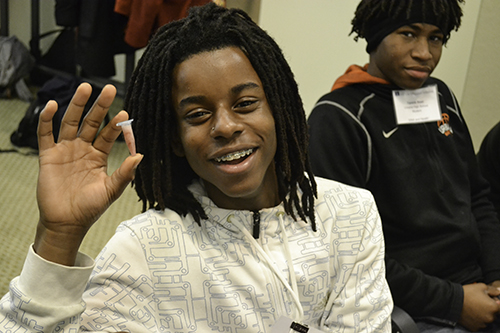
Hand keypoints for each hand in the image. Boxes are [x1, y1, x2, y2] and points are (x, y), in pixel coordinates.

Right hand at [34, 83, 142, 265]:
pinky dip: (46, 119)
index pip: (108, 134)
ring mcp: (65, 150)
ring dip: (76, 105)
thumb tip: (139, 156)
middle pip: (91, 122)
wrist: (67, 222)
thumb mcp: (111, 191)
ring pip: (70, 122)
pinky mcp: (48, 155)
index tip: (125, 113)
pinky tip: (51, 105)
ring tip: (85, 88)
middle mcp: (82, 149)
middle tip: (110, 89)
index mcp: (98, 156)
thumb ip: (124, 174)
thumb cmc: (90, 208)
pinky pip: (45, 134)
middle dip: (100, 106)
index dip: (116, 124)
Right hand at [459, 283, 499, 330]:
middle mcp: (490, 318)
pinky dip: (476, 320)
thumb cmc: (467, 293)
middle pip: (494, 315)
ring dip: (483, 315)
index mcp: (493, 307)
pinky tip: (470, 314)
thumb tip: (499, 292)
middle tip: (479, 303)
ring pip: (486, 320)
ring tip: (473, 308)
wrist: (451, 301)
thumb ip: (492, 290)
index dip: (494, 303)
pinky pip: (479, 325)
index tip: (487, 299)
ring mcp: (482, 324)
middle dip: (489, 309)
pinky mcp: (475, 328)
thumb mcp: (481, 287)